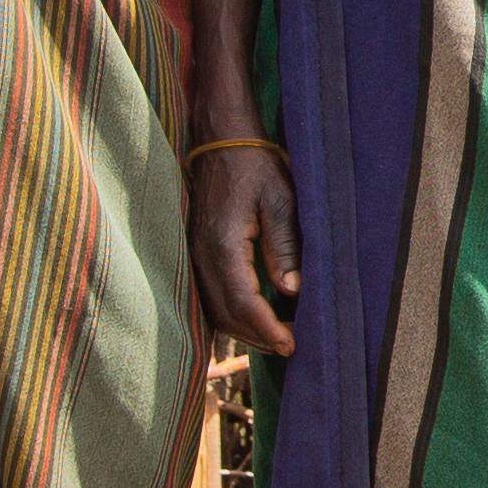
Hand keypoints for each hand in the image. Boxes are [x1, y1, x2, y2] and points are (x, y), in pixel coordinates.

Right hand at [193, 137, 302, 354]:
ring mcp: (195, 255)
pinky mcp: (197, 253)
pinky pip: (209, 296)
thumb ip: (285, 247)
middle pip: (226, 314)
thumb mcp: (280, 200)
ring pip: (214, 310)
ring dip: (244, 330)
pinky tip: (253, 319)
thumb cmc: (254, 165)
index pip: (243, 302)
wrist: (221, 140)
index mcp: (223, 244)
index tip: (291, 344)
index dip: (267, 328)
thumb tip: (292, 291)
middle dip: (258, 336)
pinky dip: (231, 315)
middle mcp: (202, 255)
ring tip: (276, 338)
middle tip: (291, 346)